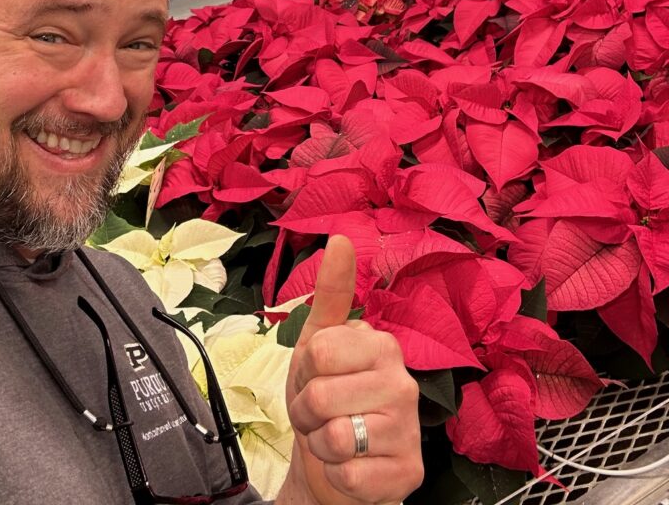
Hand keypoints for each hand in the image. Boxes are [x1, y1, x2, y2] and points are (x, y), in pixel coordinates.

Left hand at [280, 236, 422, 504]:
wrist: (333, 464)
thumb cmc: (327, 400)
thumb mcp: (319, 342)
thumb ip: (331, 292)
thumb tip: (340, 238)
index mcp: (382, 345)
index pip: (318, 351)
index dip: (305, 371)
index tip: (318, 377)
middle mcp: (404, 383)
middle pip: (321, 396)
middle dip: (307, 412)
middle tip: (322, 415)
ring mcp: (410, 430)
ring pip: (335, 438)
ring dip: (320, 445)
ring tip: (334, 439)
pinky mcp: (408, 474)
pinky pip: (349, 475)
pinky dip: (336, 475)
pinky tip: (350, 467)